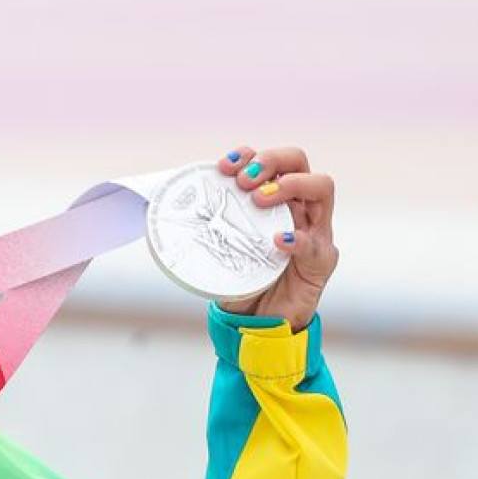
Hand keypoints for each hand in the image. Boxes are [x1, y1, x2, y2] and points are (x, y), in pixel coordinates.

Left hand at [213, 145, 337, 331]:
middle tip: (244, 180)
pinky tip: (277, 242)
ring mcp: (315, 230)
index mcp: (273, 200)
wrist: (258, 322)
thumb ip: (201, 228)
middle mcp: (297, 207)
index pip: (270, 161)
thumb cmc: (239, 280)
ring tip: (259, 199)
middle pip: (298, 161)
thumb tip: (156, 207)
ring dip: (290, 185)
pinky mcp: (321, 261)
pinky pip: (317, 244)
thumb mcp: (216, 249)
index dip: (248, 155)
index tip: (224, 165)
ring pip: (321, 187)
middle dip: (271, 160)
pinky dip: (298, 239)